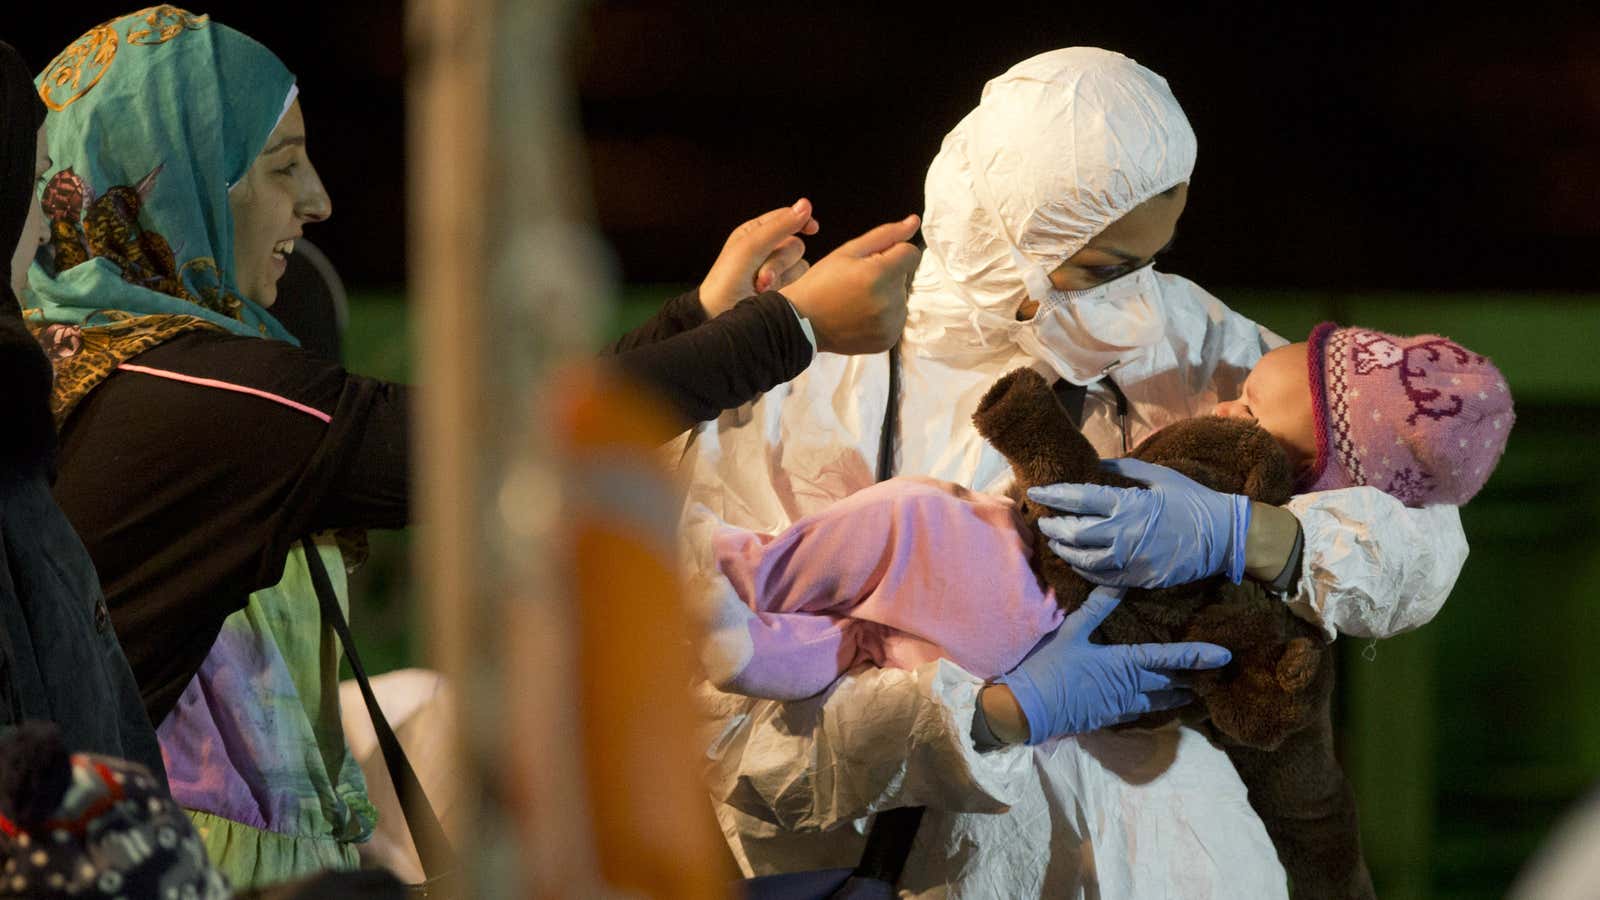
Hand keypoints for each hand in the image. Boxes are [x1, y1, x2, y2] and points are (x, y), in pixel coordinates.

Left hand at [698, 198, 820, 317]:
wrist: (720, 315)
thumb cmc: (728, 280)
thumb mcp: (751, 247)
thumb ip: (780, 226)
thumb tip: (806, 204)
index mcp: (755, 232)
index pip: (787, 217)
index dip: (802, 221)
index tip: (813, 229)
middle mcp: (767, 248)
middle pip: (796, 245)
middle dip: (781, 262)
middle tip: (761, 278)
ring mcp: (776, 270)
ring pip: (801, 264)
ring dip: (782, 277)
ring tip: (760, 289)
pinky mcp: (784, 288)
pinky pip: (801, 281)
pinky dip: (788, 288)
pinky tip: (772, 295)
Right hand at [779, 214, 920, 354]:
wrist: (801, 322)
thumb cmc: (821, 284)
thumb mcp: (848, 251)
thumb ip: (886, 235)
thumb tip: (914, 222)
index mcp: (880, 274)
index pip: (911, 254)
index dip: (892, 253)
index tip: (872, 262)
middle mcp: (889, 301)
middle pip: (905, 277)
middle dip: (887, 275)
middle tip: (855, 284)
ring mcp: (890, 324)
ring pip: (901, 299)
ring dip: (886, 296)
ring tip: (856, 301)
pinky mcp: (888, 340)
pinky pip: (896, 320)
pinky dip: (883, 316)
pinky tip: (861, 316)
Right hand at [994, 586, 1230, 743]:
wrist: (1027, 710)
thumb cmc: (1049, 667)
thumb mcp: (1071, 632)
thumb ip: (1097, 608)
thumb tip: (1120, 581)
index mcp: (1123, 663)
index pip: (1168, 659)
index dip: (1197, 656)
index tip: (1224, 656)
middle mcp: (1129, 687)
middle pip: (1171, 684)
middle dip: (1195, 680)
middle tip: (1217, 677)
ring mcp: (1119, 706)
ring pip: (1158, 702)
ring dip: (1178, 697)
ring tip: (1196, 694)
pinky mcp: (1107, 718)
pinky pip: (1140, 713)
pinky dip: (1154, 708)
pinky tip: (1155, 706)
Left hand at [1027, 457, 1252, 587]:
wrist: (1224, 537)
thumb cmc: (1191, 501)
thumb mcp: (1160, 475)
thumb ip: (1125, 468)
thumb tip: (1096, 463)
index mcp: (1128, 504)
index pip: (1079, 499)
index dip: (1054, 495)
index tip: (1036, 492)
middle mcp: (1124, 534)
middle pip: (1074, 532)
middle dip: (1053, 526)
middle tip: (1043, 520)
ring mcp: (1130, 561)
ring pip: (1083, 560)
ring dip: (1064, 550)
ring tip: (1054, 542)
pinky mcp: (1138, 579)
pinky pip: (1102, 579)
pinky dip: (1084, 570)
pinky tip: (1076, 562)